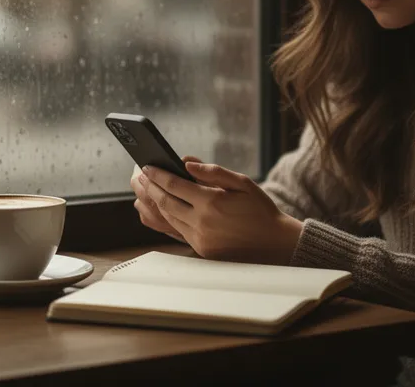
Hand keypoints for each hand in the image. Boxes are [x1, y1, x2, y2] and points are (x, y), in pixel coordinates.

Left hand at [140, 161, 303, 264]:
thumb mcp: (242, 183)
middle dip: (150, 187)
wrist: (275, 243)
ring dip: (154, 202)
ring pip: (168, 218)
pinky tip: (161, 208)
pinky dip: (166, 217)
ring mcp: (200, 238)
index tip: (146, 166)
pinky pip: (176, 231)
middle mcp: (202, 222)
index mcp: (212, 202)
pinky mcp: (201, 250)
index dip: (157, 174)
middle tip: (139, 176)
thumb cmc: (260, 210)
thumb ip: (213, 172)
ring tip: (146, 189)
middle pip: (165, 202)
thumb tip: (187, 164)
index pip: (174, 185)